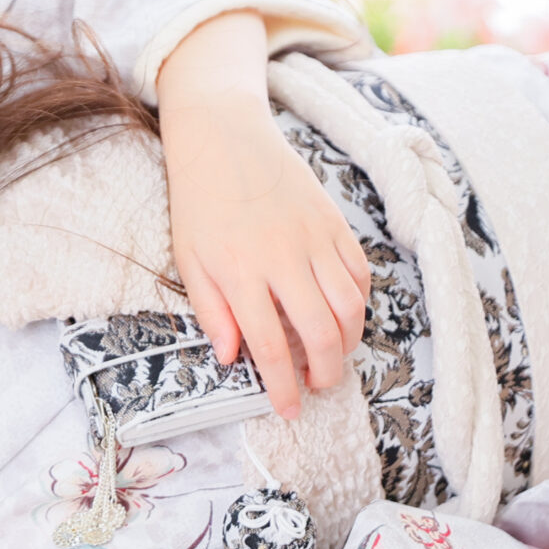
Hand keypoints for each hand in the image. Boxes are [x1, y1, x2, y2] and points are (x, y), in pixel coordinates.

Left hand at [157, 12, 368, 417]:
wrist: (224, 139)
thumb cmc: (199, 203)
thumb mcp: (189, 260)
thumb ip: (212, 311)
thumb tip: (232, 357)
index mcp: (240, 272)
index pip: (269, 345)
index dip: (281, 386)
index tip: (287, 410)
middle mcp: (282, 258)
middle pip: (321, 332)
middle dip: (324, 372)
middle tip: (316, 386)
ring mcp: (314, 239)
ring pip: (350, 306)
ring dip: (347, 342)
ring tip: (331, 356)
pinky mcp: (334, 223)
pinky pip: (360, 274)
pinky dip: (359, 304)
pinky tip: (343, 316)